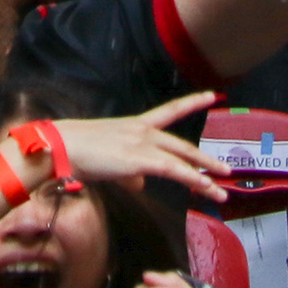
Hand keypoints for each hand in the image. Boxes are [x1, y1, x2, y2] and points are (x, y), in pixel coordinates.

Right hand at [48, 91, 227, 202]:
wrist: (62, 147)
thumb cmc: (77, 151)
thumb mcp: (108, 160)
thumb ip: (129, 172)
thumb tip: (141, 184)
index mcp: (135, 125)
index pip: (170, 110)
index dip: (192, 102)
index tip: (212, 95)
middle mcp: (143, 131)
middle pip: (182, 145)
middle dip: (204, 159)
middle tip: (225, 168)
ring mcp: (143, 143)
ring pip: (182, 159)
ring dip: (204, 176)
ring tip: (221, 192)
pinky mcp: (140, 159)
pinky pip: (173, 170)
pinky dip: (192, 180)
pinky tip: (205, 188)